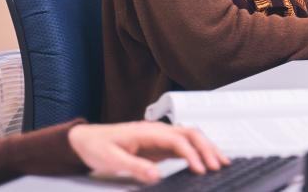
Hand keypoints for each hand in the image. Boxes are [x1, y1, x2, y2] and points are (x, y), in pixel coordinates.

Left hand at [68, 121, 229, 183]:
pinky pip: (183, 147)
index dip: (192, 154)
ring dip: (207, 148)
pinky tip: (205, 162)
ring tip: (222, 162)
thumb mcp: (111, 160)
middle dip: (208, 147)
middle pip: (190, 133)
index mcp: (148, 131)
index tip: (201, 169)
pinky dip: (198, 153)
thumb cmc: (97, 146)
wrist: (86, 140)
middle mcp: (158, 131)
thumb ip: (134, 167)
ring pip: (190, 138)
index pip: (178, 139)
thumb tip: (156, 175)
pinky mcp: (159, 146)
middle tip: (220, 165)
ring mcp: (160, 138)